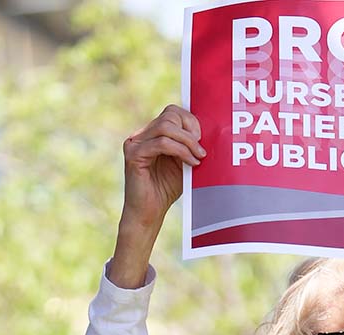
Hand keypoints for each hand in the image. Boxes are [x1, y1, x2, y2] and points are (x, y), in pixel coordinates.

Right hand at [121, 104, 205, 228]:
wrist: (149, 213)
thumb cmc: (167, 189)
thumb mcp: (184, 163)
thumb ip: (191, 147)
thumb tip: (210, 133)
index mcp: (152, 134)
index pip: (172, 112)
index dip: (190, 122)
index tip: (202, 140)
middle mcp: (141, 135)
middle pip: (169, 115)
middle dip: (191, 130)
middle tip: (201, 150)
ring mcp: (135, 143)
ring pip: (166, 127)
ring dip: (188, 141)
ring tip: (199, 157)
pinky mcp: (133, 155)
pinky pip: (161, 143)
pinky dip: (180, 151)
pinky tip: (191, 162)